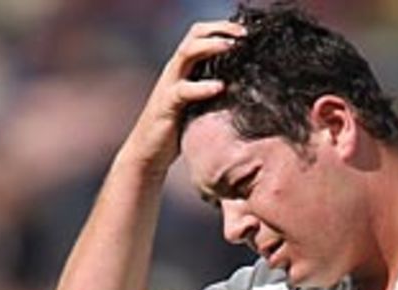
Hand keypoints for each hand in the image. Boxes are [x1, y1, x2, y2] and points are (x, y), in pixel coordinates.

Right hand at [121, 19, 245, 176]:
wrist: (151, 153)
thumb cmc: (179, 130)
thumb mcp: (200, 106)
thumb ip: (215, 92)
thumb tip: (246, 89)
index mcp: (185, 68)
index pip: (201, 35)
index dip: (222, 28)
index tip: (245, 31)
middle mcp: (176, 70)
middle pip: (194, 36)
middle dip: (219, 30)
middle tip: (243, 34)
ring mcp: (169, 85)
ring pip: (187, 53)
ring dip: (210, 47)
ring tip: (231, 47)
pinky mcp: (167, 105)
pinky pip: (183, 90)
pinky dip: (202, 87)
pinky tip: (220, 87)